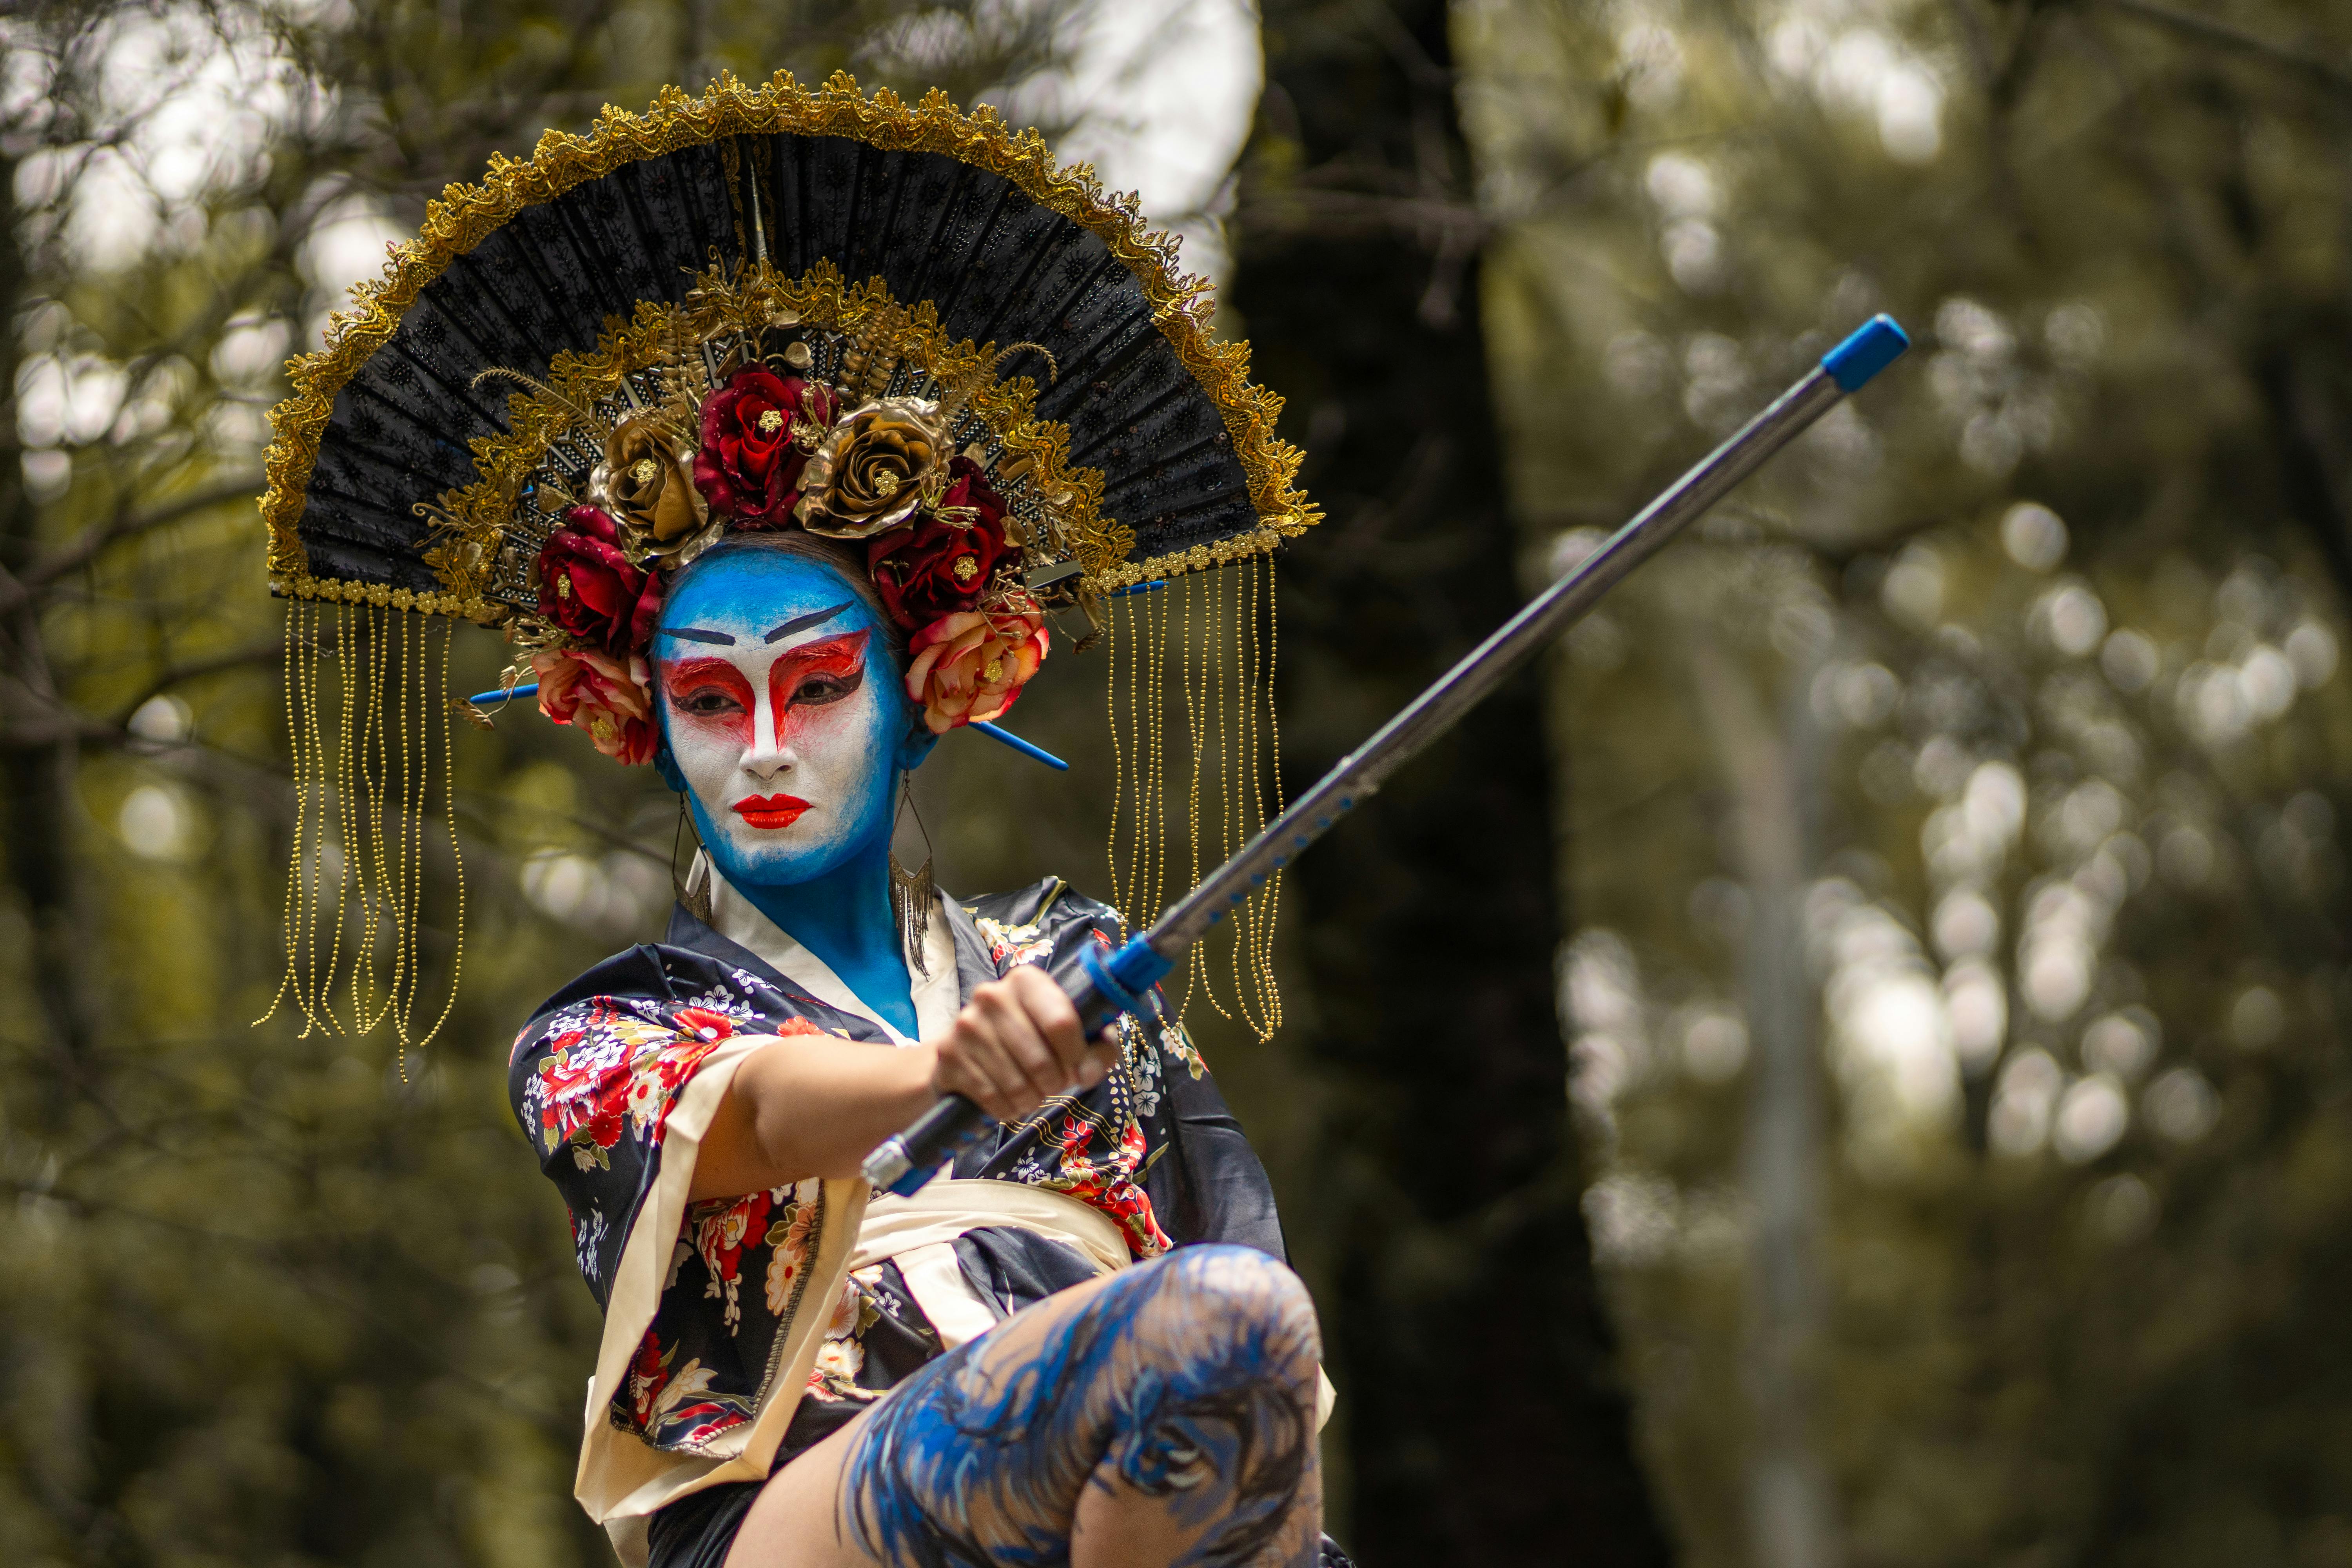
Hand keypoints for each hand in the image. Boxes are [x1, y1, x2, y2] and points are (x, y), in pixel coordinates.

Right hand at [930, 964, 1119, 1123]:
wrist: (965, 1049)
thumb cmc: (1030, 1038)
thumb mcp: (1070, 1034)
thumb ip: (1097, 1047)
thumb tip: (1089, 1070)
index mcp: (1027, 981)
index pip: (1062, 1023)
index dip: (1078, 1057)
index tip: (1080, 1069)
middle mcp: (992, 995)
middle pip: (1041, 1060)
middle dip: (1055, 1083)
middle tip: (1054, 1084)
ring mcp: (966, 1026)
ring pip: (1017, 1084)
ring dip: (1032, 1099)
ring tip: (1032, 1093)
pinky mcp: (949, 1056)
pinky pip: (992, 1098)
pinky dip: (1008, 1108)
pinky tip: (1009, 1100)